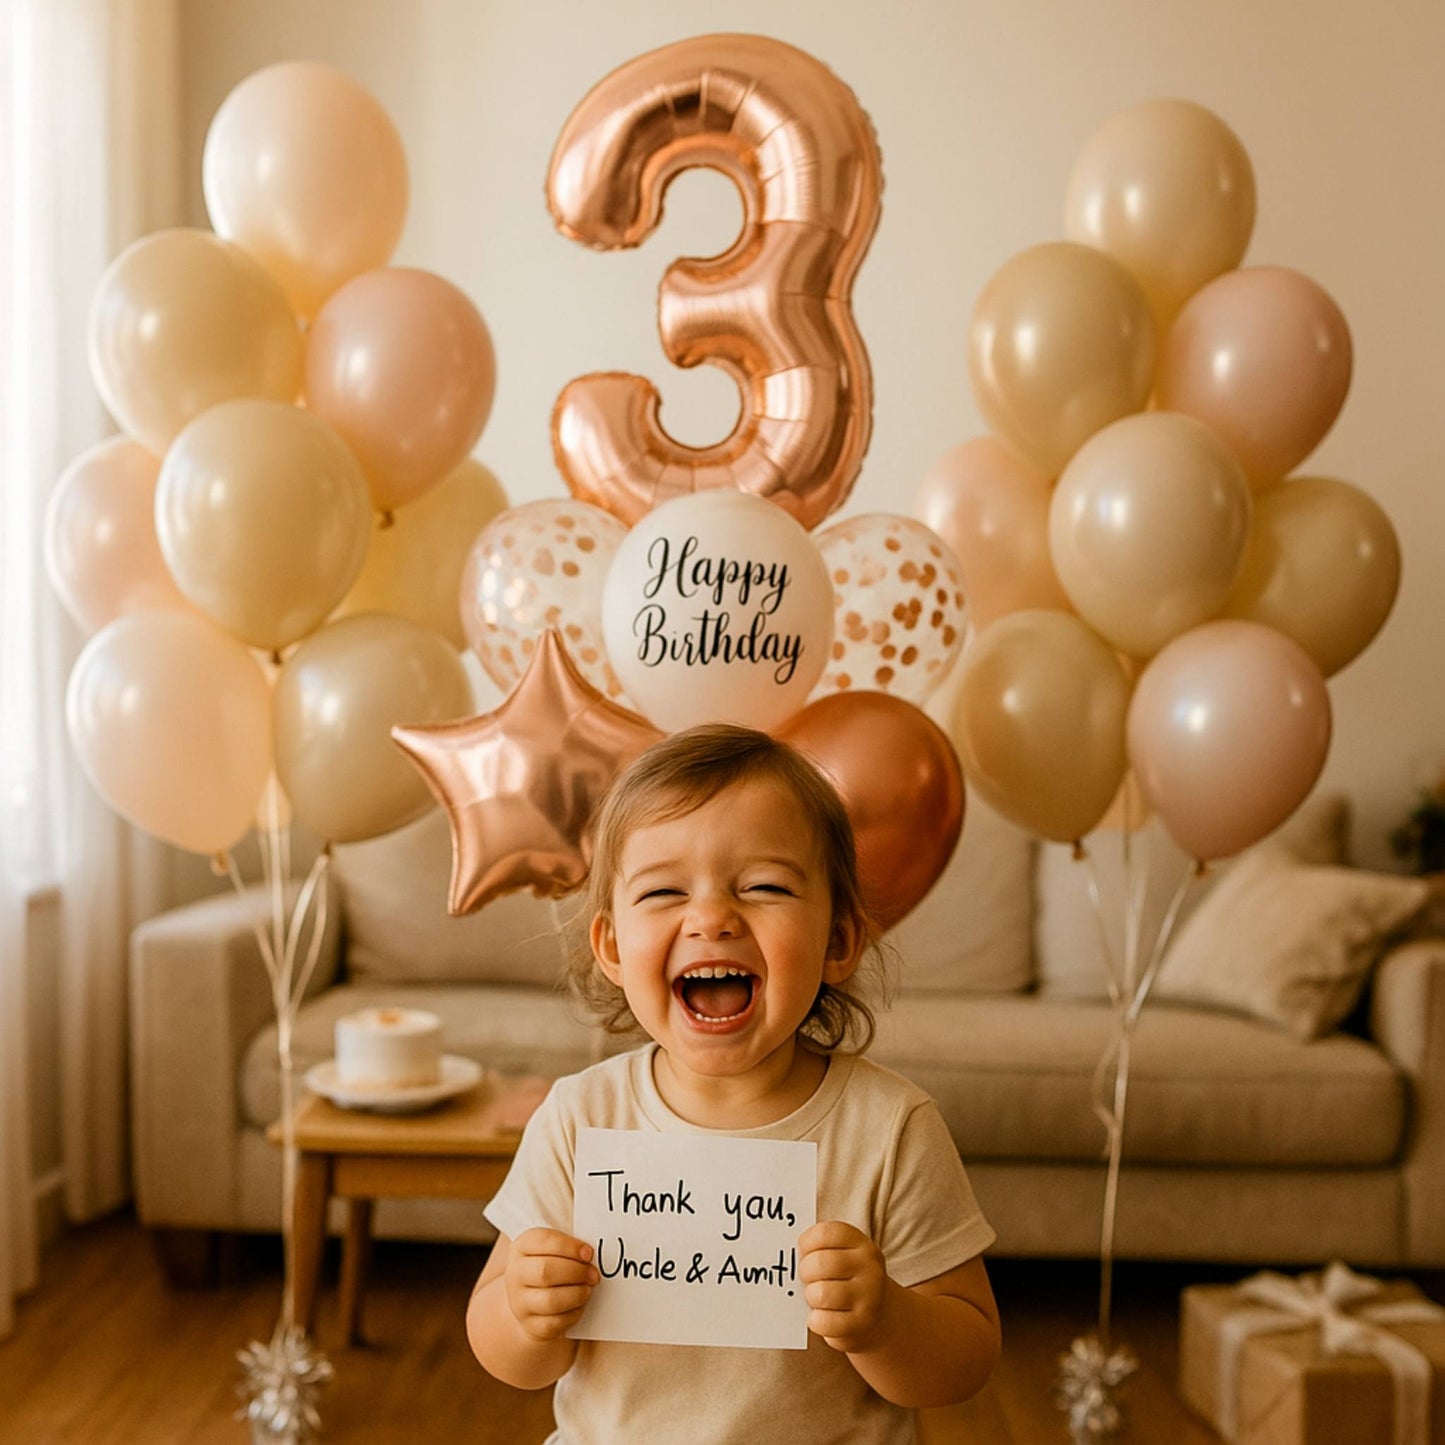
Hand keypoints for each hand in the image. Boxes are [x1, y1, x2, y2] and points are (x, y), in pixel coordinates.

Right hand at [504, 1228, 598, 1341]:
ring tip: (588, 1288)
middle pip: (545, 1271)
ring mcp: (520, 1302)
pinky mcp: (532, 1325)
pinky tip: (580, 1304)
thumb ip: (568, 1247)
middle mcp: (515, 1274)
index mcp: (521, 1247)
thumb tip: (589, 1254)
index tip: (589, 1253)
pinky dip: (574, 1313)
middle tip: (594, 1274)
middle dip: (576, 1271)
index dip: (569, 1246)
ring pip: (551, 1300)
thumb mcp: (552, 1249)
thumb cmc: (549, 1266)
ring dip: (577, 1293)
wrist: (530, 1301)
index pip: (543, 1241)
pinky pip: (555, 1322)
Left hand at [799, 1219, 888, 1353]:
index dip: (806, 1243)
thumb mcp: (840, 1256)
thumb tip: (783, 1254)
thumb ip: (818, 1250)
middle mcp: (869, 1267)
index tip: (803, 1252)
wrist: (876, 1316)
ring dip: (810, 1297)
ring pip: (821, 1294)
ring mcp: (868, 1297)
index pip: (825, 1233)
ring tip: (815, 1298)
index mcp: (860, 1244)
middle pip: (820, 1263)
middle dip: (805, 1272)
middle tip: (807, 1279)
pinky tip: (821, 1317)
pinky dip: (815, 1321)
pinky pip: (824, 1322)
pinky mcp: (861, 1324)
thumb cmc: (844, 1280)